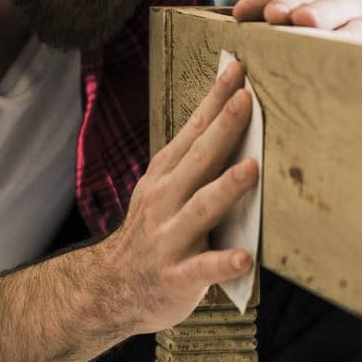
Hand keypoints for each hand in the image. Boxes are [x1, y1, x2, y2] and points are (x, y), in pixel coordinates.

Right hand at [90, 60, 259, 335]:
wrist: (111, 290)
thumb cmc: (152, 234)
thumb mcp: (162, 192)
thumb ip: (193, 164)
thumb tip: (233, 121)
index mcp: (165, 177)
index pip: (193, 131)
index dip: (214, 100)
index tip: (237, 70)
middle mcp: (165, 202)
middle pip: (198, 160)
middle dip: (222, 128)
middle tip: (246, 101)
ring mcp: (170, 239)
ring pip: (201, 209)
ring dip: (226, 188)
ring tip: (251, 169)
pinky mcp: (178, 277)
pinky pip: (204, 269)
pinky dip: (224, 263)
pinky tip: (245, 257)